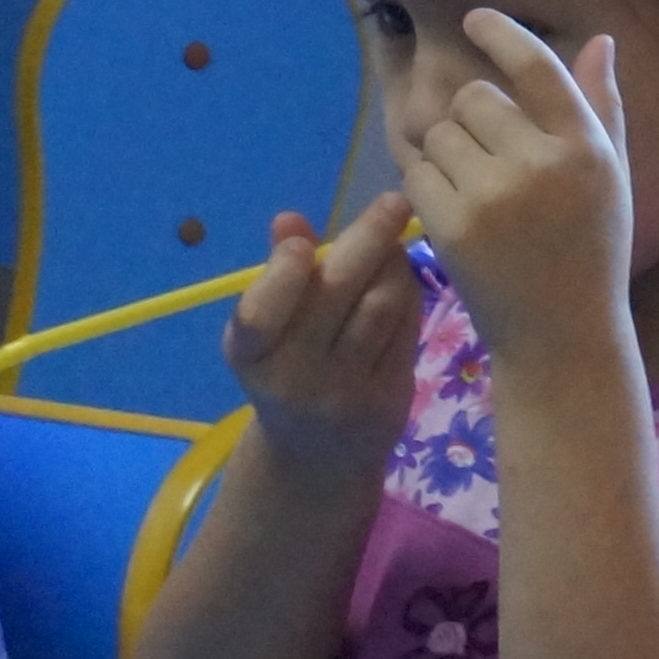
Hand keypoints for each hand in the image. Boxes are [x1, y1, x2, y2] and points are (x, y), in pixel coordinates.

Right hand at [219, 189, 428, 486]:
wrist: (318, 456)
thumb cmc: (286, 372)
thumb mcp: (264, 333)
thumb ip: (278, 276)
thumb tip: (289, 220)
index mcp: (249, 354)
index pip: (259, 314)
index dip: (283, 275)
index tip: (303, 241)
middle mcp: (293, 376)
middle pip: (337, 297)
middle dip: (367, 241)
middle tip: (394, 202)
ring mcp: (345, 390)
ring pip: (380, 308)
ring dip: (393, 264)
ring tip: (394, 239)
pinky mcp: (389, 398)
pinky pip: (405, 331)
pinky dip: (408, 295)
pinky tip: (404, 276)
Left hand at [404, 13, 634, 381]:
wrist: (564, 338)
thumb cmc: (592, 253)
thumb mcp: (612, 180)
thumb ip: (603, 109)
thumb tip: (601, 40)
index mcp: (587, 149)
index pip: (535, 66)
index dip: (500, 33)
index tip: (474, 19)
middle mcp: (544, 164)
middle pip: (473, 97)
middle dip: (472, 119)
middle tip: (491, 162)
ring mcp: (496, 195)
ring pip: (440, 132)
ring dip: (447, 153)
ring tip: (479, 195)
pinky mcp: (454, 225)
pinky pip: (419, 171)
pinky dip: (429, 187)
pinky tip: (458, 217)